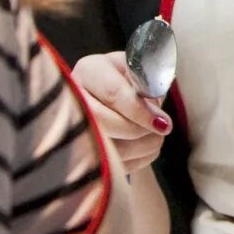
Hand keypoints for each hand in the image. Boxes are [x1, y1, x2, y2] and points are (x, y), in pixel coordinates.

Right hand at [71, 50, 169, 175]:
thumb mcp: (141, 73)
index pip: (113, 93)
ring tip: (155, 140)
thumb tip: (157, 117)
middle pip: (101, 121)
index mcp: (90, 70)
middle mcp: (72, 95)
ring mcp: (70, 123)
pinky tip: (143, 150)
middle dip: (137, 130)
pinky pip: (106, 163)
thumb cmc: (132, 81)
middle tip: (160, 130)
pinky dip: (132, 161)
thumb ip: (150, 87)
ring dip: (138, 148)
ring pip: (102, 146)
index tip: (163, 124)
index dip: (140, 112)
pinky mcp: (78, 149)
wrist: (116, 95)